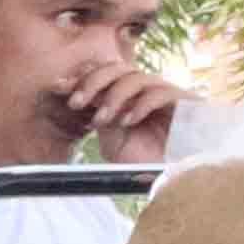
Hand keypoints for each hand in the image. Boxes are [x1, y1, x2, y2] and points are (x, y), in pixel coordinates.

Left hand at [57, 58, 188, 163]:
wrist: (178, 174)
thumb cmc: (147, 159)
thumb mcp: (114, 140)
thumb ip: (100, 118)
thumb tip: (76, 97)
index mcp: (127, 97)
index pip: (104, 75)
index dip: (81, 79)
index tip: (58, 88)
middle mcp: (145, 90)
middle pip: (117, 68)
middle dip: (92, 82)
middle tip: (74, 102)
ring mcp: (165, 93)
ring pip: (135, 78)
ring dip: (113, 97)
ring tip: (101, 120)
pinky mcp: (185, 102)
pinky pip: (160, 93)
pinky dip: (139, 105)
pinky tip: (127, 121)